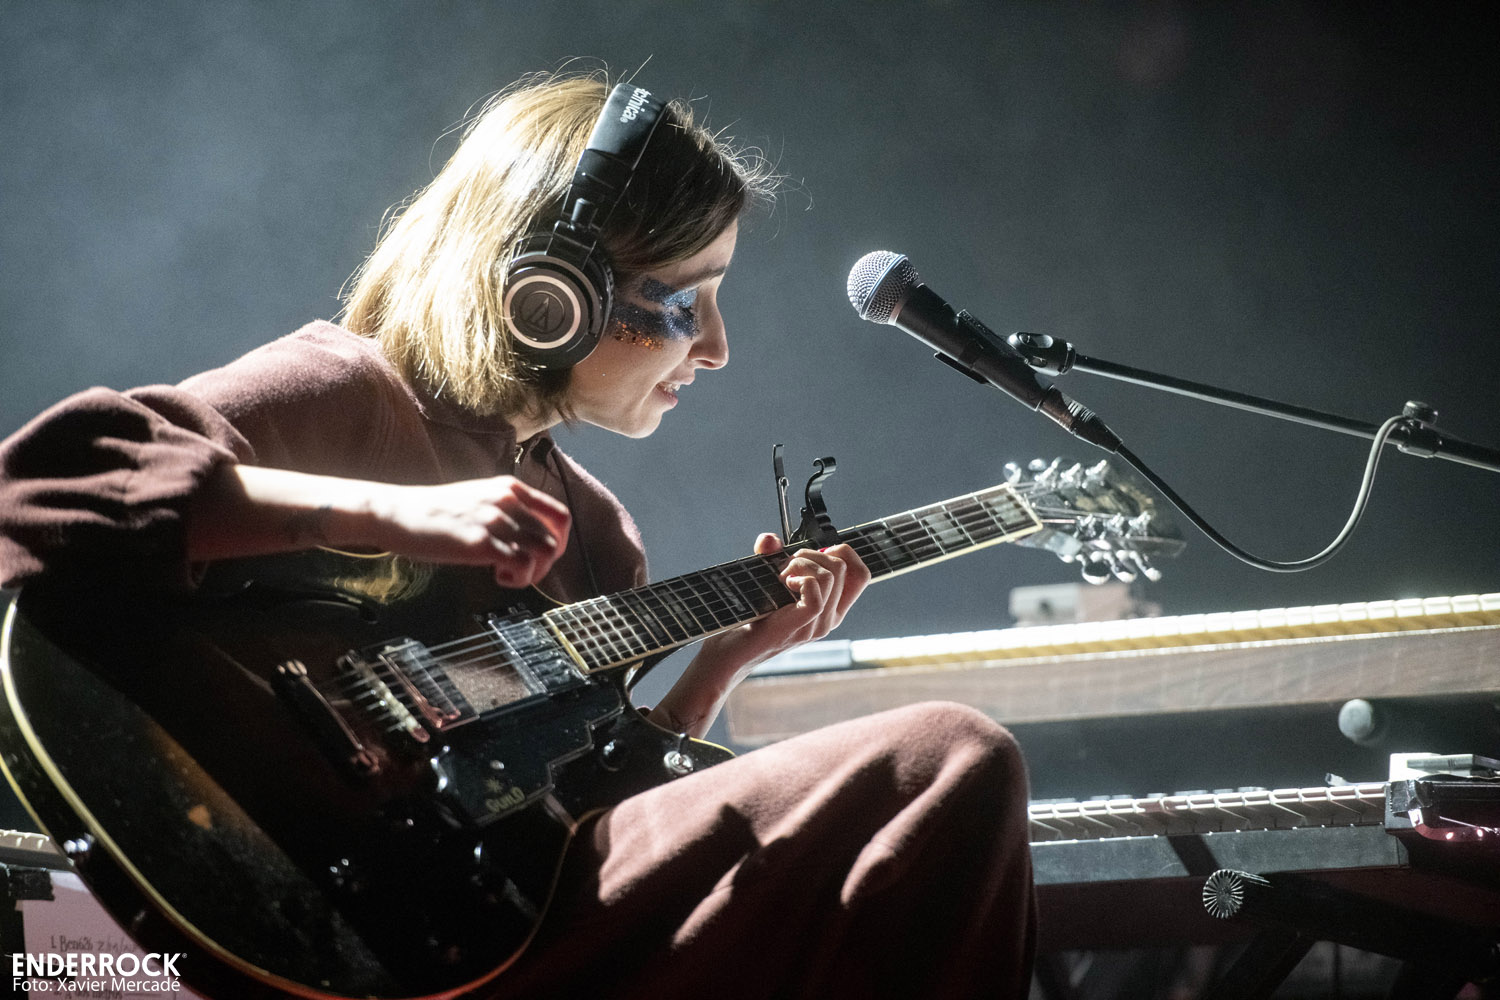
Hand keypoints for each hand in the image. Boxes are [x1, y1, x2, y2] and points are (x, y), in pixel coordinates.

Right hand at [367, 475, 570, 587]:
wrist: (396, 512)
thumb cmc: (433, 512)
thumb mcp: (479, 499)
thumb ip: (506, 511)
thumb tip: (527, 538)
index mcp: (511, 488)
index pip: (560, 515)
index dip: (558, 541)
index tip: (541, 556)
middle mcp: (508, 500)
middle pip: (556, 538)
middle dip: (546, 563)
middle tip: (522, 571)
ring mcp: (496, 520)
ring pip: (546, 551)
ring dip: (534, 572)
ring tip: (508, 575)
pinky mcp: (480, 542)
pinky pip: (523, 564)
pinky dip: (519, 578)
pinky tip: (498, 577)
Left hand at [648, 533, 870, 735]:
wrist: (729, 654)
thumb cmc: (748, 622)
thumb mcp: (766, 586)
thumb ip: (771, 559)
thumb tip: (769, 539)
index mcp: (830, 609)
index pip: (861, 575)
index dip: (844, 553)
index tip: (815, 552)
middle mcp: (829, 618)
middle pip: (844, 568)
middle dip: (813, 554)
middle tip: (786, 566)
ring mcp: (817, 625)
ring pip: (830, 575)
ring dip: (801, 564)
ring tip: (780, 576)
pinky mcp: (801, 625)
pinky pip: (815, 590)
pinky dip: (799, 577)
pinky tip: (782, 583)